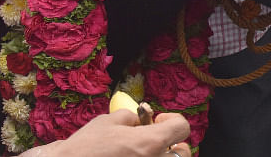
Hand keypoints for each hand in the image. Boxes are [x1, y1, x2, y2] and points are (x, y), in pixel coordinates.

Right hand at [37, 109, 190, 156]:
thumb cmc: (86, 146)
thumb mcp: (108, 121)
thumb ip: (130, 117)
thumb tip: (138, 120)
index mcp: (151, 142)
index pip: (181, 127)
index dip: (171, 119)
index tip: (157, 119)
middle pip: (184, 152)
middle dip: (174, 144)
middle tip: (156, 139)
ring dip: (162, 155)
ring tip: (143, 151)